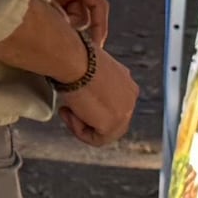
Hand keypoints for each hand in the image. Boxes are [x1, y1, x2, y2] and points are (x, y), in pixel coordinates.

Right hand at [58, 27, 136, 146]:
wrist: (75, 60)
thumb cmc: (77, 58)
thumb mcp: (90, 66)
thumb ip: (95, 76)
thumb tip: (92, 64)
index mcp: (127, 83)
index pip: (112, 105)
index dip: (90, 106)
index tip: (74, 98)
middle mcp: (130, 98)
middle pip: (109, 119)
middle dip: (86, 117)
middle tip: (68, 108)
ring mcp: (125, 112)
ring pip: (103, 132)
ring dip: (81, 124)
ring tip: (67, 109)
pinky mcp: (113, 124)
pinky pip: (96, 139)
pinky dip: (79, 131)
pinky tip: (69, 113)